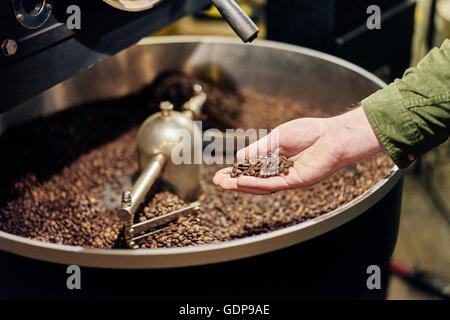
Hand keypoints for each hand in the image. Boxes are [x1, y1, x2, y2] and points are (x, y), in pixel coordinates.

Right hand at [213, 107, 383, 193]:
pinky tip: (242, 181)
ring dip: (241, 185)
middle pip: (253, 181)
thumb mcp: (276, 138)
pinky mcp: (295, 181)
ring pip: (260, 185)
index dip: (235, 173)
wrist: (333, 135)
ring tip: (224, 184)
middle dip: (234, 182)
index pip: (251, 170)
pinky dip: (256, 183)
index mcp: (274, 162)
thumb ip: (258, 149)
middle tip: (217, 182)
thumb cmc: (309, 133)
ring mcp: (287, 179)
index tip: (220, 174)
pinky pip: (272, 184)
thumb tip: (238, 158)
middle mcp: (279, 173)